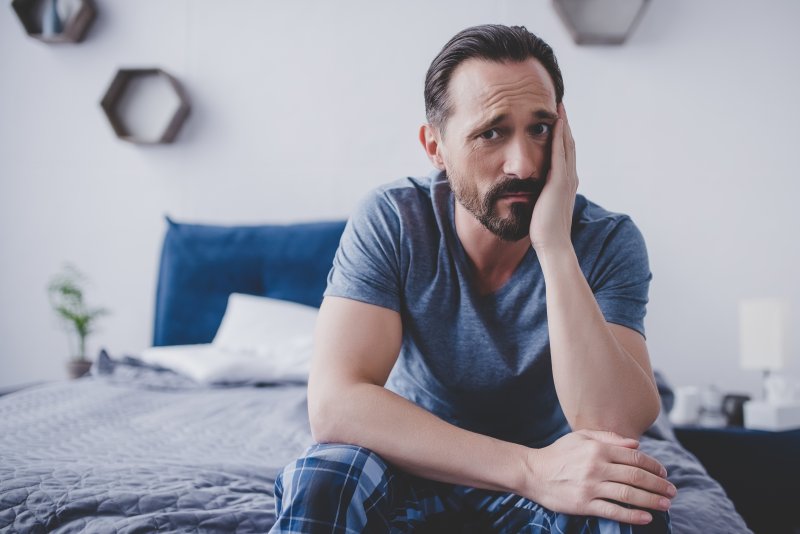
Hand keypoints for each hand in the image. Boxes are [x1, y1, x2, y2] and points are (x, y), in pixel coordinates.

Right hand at [522, 430, 675, 524]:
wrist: (532, 472)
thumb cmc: (558, 453)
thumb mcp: (580, 437)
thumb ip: (608, 438)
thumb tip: (636, 445)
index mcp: (597, 448)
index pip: (634, 457)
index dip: (653, 465)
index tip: (664, 473)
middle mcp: (596, 466)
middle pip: (636, 476)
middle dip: (658, 485)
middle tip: (672, 492)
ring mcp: (590, 486)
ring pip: (629, 494)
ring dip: (651, 501)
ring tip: (666, 505)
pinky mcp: (584, 504)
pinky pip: (613, 510)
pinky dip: (632, 515)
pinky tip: (646, 518)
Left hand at [529, 102, 577, 252]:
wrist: (553, 245)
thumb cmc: (544, 233)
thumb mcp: (540, 209)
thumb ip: (538, 198)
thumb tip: (528, 194)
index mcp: (565, 183)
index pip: (564, 154)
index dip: (561, 136)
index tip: (555, 120)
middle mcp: (569, 178)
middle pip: (568, 144)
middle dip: (564, 125)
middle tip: (559, 106)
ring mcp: (566, 179)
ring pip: (566, 144)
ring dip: (563, 125)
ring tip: (559, 107)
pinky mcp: (559, 182)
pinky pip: (559, 153)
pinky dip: (559, 136)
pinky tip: (555, 122)